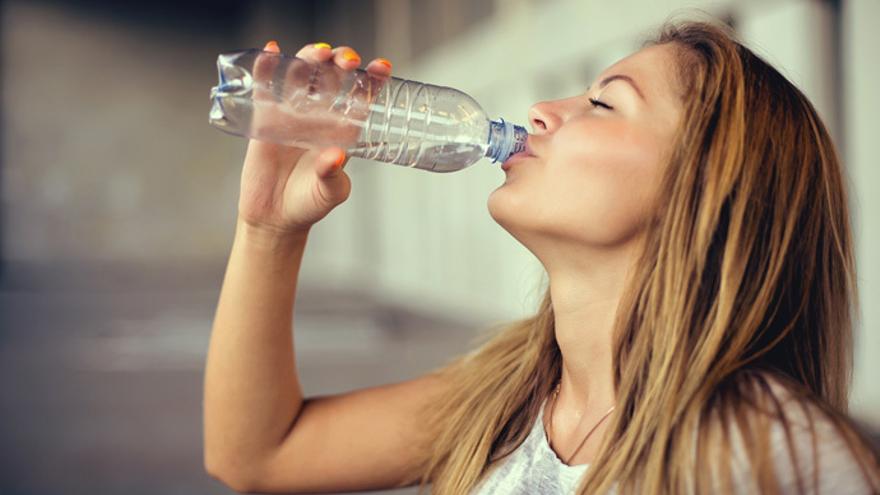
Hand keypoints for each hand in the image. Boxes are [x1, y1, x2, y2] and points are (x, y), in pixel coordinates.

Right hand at [236, 40, 392, 236]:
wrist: (275, 216)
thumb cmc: (309, 204)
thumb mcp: (328, 194)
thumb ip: (332, 176)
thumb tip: (334, 156)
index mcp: (343, 130)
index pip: (362, 97)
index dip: (373, 79)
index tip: (383, 67)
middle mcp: (320, 116)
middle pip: (333, 77)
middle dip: (341, 61)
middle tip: (346, 61)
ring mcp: (292, 114)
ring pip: (303, 74)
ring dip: (310, 58)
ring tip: (317, 54)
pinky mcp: (265, 118)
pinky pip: (266, 87)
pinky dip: (267, 66)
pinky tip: (272, 50)